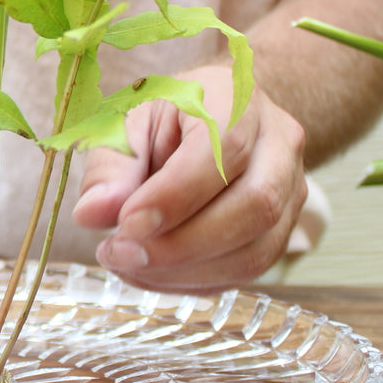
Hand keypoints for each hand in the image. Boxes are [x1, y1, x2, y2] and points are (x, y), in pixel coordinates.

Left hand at [71, 64, 306, 292]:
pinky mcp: (284, 230)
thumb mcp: (128, 121)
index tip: (126, 224)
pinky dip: (193, 282)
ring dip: (184, 272)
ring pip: (256, 251)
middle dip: (180, 245)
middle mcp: (280, 144)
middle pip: (253, 206)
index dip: (176, 196)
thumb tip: (90, 214)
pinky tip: (150, 273)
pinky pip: (248, 271)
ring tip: (126, 263)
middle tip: (119, 253)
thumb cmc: (167, 114)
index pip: (224, 151)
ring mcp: (292, 190)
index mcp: (238, 100)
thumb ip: (111, 164)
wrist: (219, 113)